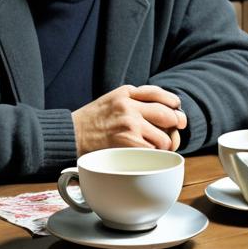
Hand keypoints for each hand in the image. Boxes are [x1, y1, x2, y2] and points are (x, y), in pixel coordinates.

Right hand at [72, 85, 186, 153]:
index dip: (173, 103)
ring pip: (164, 137)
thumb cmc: (91, 120)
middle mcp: (129, 107)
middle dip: (176, 124)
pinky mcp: (128, 144)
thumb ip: (134, 99)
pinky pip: (153, 152)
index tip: (176, 109)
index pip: (159, 94)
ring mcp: (130, 126)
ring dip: (164, 145)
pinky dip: (154, 155)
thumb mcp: (112, 99)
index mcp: (126, 93)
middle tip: (175, 129)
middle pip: (167, 115)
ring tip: (156, 146)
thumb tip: (164, 107)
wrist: (70, 135)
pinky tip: (147, 154)